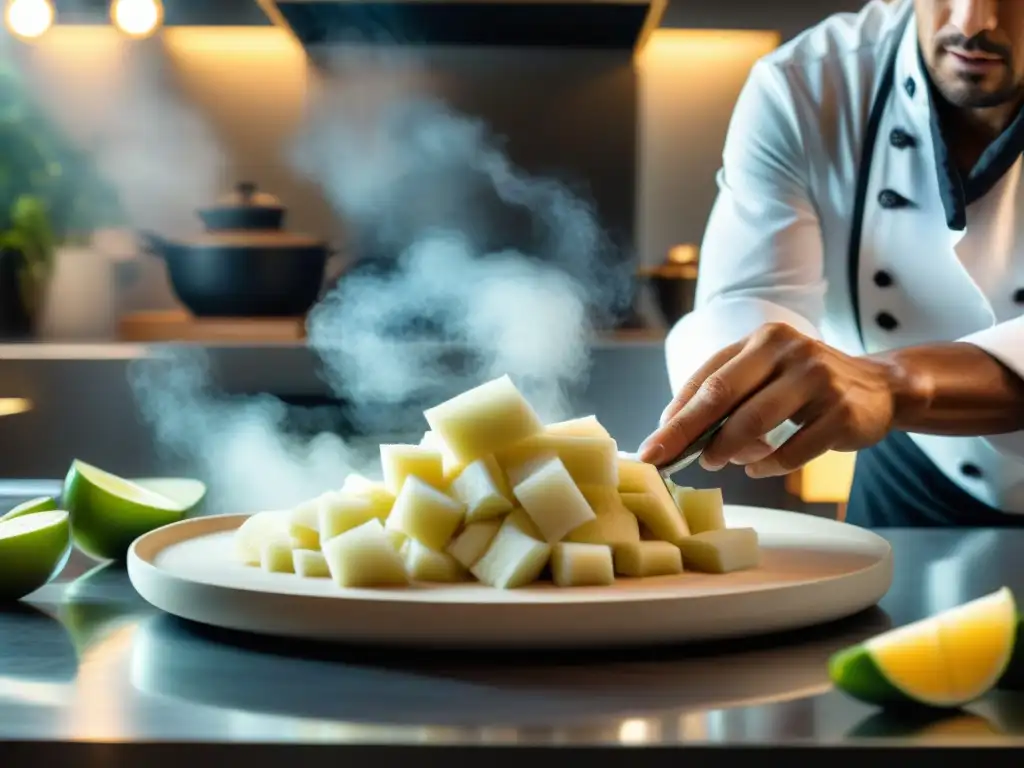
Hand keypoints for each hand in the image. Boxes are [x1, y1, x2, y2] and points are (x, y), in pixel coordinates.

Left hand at [640, 323, 899, 477]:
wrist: (879, 388)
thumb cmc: (804, 385)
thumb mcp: (766, 374)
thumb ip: (727, 395)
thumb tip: (674, 429)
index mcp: (763, 339)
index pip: (708, 378)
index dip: (677, 413)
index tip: (653, 443)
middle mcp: (789, 351)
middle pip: (724, 395)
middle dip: (687, 432)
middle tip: (664, 459)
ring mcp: (818, 379)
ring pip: (755, 421)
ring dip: (726, 449)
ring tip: (713, 462)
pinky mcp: (842, 412)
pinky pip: (793, 449)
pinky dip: (768, 465)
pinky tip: (756, 468)